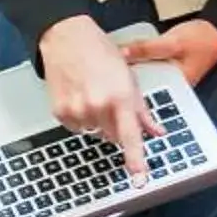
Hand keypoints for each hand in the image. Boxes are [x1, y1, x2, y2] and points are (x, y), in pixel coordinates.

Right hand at [36, 15, 162, 184]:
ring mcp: (77, 111)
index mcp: (120, 97)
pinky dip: (80, 118)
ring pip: (94, 133)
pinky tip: (79, 97)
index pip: (131, 137)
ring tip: (92, 94)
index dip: (136, 161)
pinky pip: (76, 127)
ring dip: (97, 121)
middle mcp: (98, 106)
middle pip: (113, 136)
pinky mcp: (61, 112)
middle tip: (111, 101)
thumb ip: (143, 110)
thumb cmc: (99, 52)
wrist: (66, 37)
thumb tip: (156, 131)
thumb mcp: (129, 78)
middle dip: (116, 124)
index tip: (140, 180)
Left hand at [117, 19, 216, 88]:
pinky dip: (140, 64)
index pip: (145, 94)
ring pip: (144, 78)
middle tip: (108, 72)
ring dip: (132, 71)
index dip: (125, 90)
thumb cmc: (203, 39)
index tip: (109, 80)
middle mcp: (171, 87)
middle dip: (126, 81)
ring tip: (114, 64)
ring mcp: (169, 78)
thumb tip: (122, 53)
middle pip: (142, 88)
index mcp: (174, 88)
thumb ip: (146, 48)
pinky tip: (129, 57)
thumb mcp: (171, 43)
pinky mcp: (167, 69)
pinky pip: (149, 69)